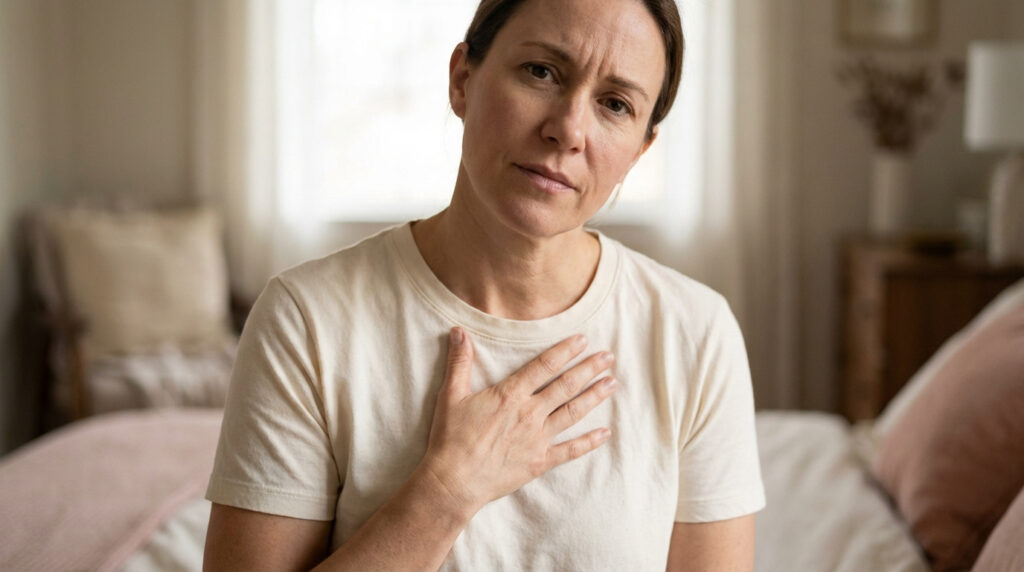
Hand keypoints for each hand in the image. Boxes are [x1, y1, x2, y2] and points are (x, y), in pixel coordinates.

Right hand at [419, 327, 617, 514]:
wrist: (454, 481)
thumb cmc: (451, 438)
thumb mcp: (451, 395)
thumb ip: (459, 362)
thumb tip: (459, 331)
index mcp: (510, 395)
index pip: (544, 366)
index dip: (565, 351)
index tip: (583, 340)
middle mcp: (529, 413)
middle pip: (566, 386)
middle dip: (589, 369)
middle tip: (608, 356)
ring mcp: (538, 438)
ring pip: (573, 412)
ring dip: (594, 396)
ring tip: (612, 383)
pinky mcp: (540, 461)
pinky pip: (570, 450)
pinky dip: (589, 441)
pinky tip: (605, 433)